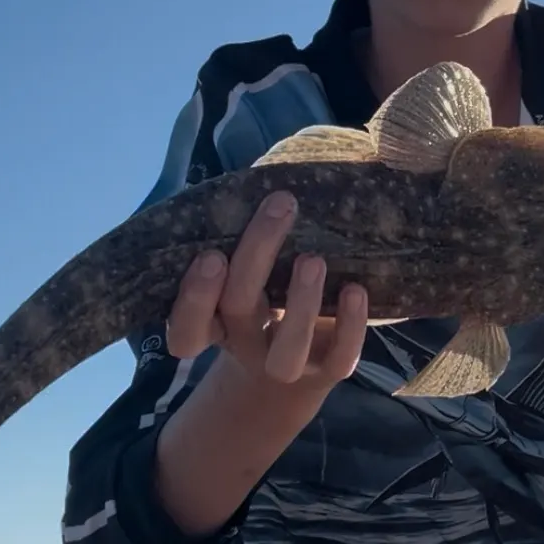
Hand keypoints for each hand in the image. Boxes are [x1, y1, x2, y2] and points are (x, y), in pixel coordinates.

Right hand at [165, 189, 368, 394]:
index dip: (194, 298)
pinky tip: (356, 289)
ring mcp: (286, 366)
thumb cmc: (267, 295)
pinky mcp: (328, 371)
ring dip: (300, 304)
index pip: (187, 327)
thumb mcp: (248, 270)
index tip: (210, 254)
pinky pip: (339, 359)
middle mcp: (244, 345)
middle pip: (239, 310)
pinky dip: (350, 325)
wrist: (298, 369)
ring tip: (313, 259)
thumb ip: (244, 232)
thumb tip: (265, 172)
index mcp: (214, 322)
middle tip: (279, 208)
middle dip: (254, 258)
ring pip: (287, 351)